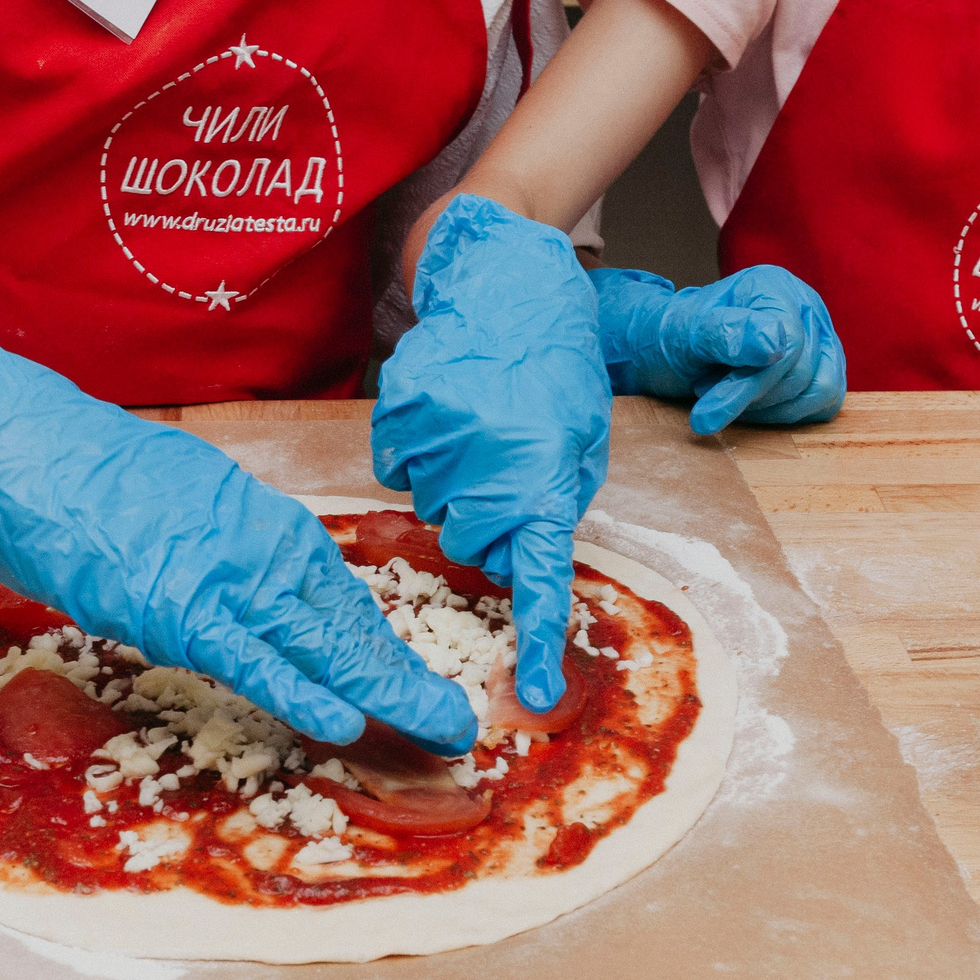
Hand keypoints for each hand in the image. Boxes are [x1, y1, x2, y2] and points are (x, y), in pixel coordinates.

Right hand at [0, 307, 475, 753]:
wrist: (5, 442)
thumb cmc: (67, 470)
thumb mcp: (162, 503)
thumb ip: (207, 548)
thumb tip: (229, 595)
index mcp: (251, 516)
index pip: (330, 593)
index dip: (373, 644)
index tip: (408, 681)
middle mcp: (250, 541)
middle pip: (341, 621)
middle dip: (400, 676)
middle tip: (457, 722)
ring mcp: (216, 571)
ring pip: (315, 641)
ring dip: (380, 692)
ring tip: (439, 730)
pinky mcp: (174, 602)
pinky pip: (250, 657)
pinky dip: (298, 688)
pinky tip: (346, 719)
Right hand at [373, 196, 610, 714]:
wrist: (505, 283)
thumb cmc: (553, 364)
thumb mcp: (581, 438)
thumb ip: (552, 501)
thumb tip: (515, 553)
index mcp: (544, 481)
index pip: (540, 578)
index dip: (537, 642)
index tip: (532, 695)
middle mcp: (487, 473)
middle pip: (471, 546)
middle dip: (485, 522)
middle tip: (502, 470)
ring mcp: (437, 447)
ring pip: (432, 508)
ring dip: (452, 482)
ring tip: (477, 426)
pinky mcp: (398, 420)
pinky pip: (398, 471)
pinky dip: (418, 454)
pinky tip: (443, 416)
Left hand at [593, 265, 845, 431]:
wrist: (672, 349)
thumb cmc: (676, 336)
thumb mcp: (686, 333)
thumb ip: (726, 333)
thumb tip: (773, 345)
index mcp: (774, 286)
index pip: (788, 343)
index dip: (751, 381)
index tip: (704, 400)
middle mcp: (804, 306)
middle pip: (802, 371)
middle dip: (749, 393)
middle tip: (703, 387)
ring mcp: (820, 337)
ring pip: (819, 391)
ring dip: (766, 408)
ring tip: (724, 393)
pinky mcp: (825, 367)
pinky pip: (825, 404)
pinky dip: (787, 414)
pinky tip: (751, 407)